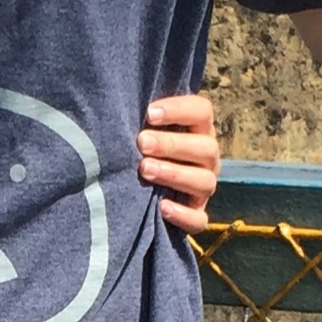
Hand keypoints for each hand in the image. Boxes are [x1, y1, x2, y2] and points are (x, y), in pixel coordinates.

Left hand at [140, 94, 221, 234]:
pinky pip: (199, 219)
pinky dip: (183, 215)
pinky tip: (161, 207)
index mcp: (198, 129)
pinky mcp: (197, 213)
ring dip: (174, 174)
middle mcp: (207, 157)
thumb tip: (114, 102)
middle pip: (205, 147)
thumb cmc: (141, 146)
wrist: (143, 186)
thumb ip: (140, 116)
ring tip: (145, 169)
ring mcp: (204, 186)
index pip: (202, 111)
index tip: (149, 113)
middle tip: (141, 143)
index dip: (179, 109)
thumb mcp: (144, 128)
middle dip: (172, 144)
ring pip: (204, 181)